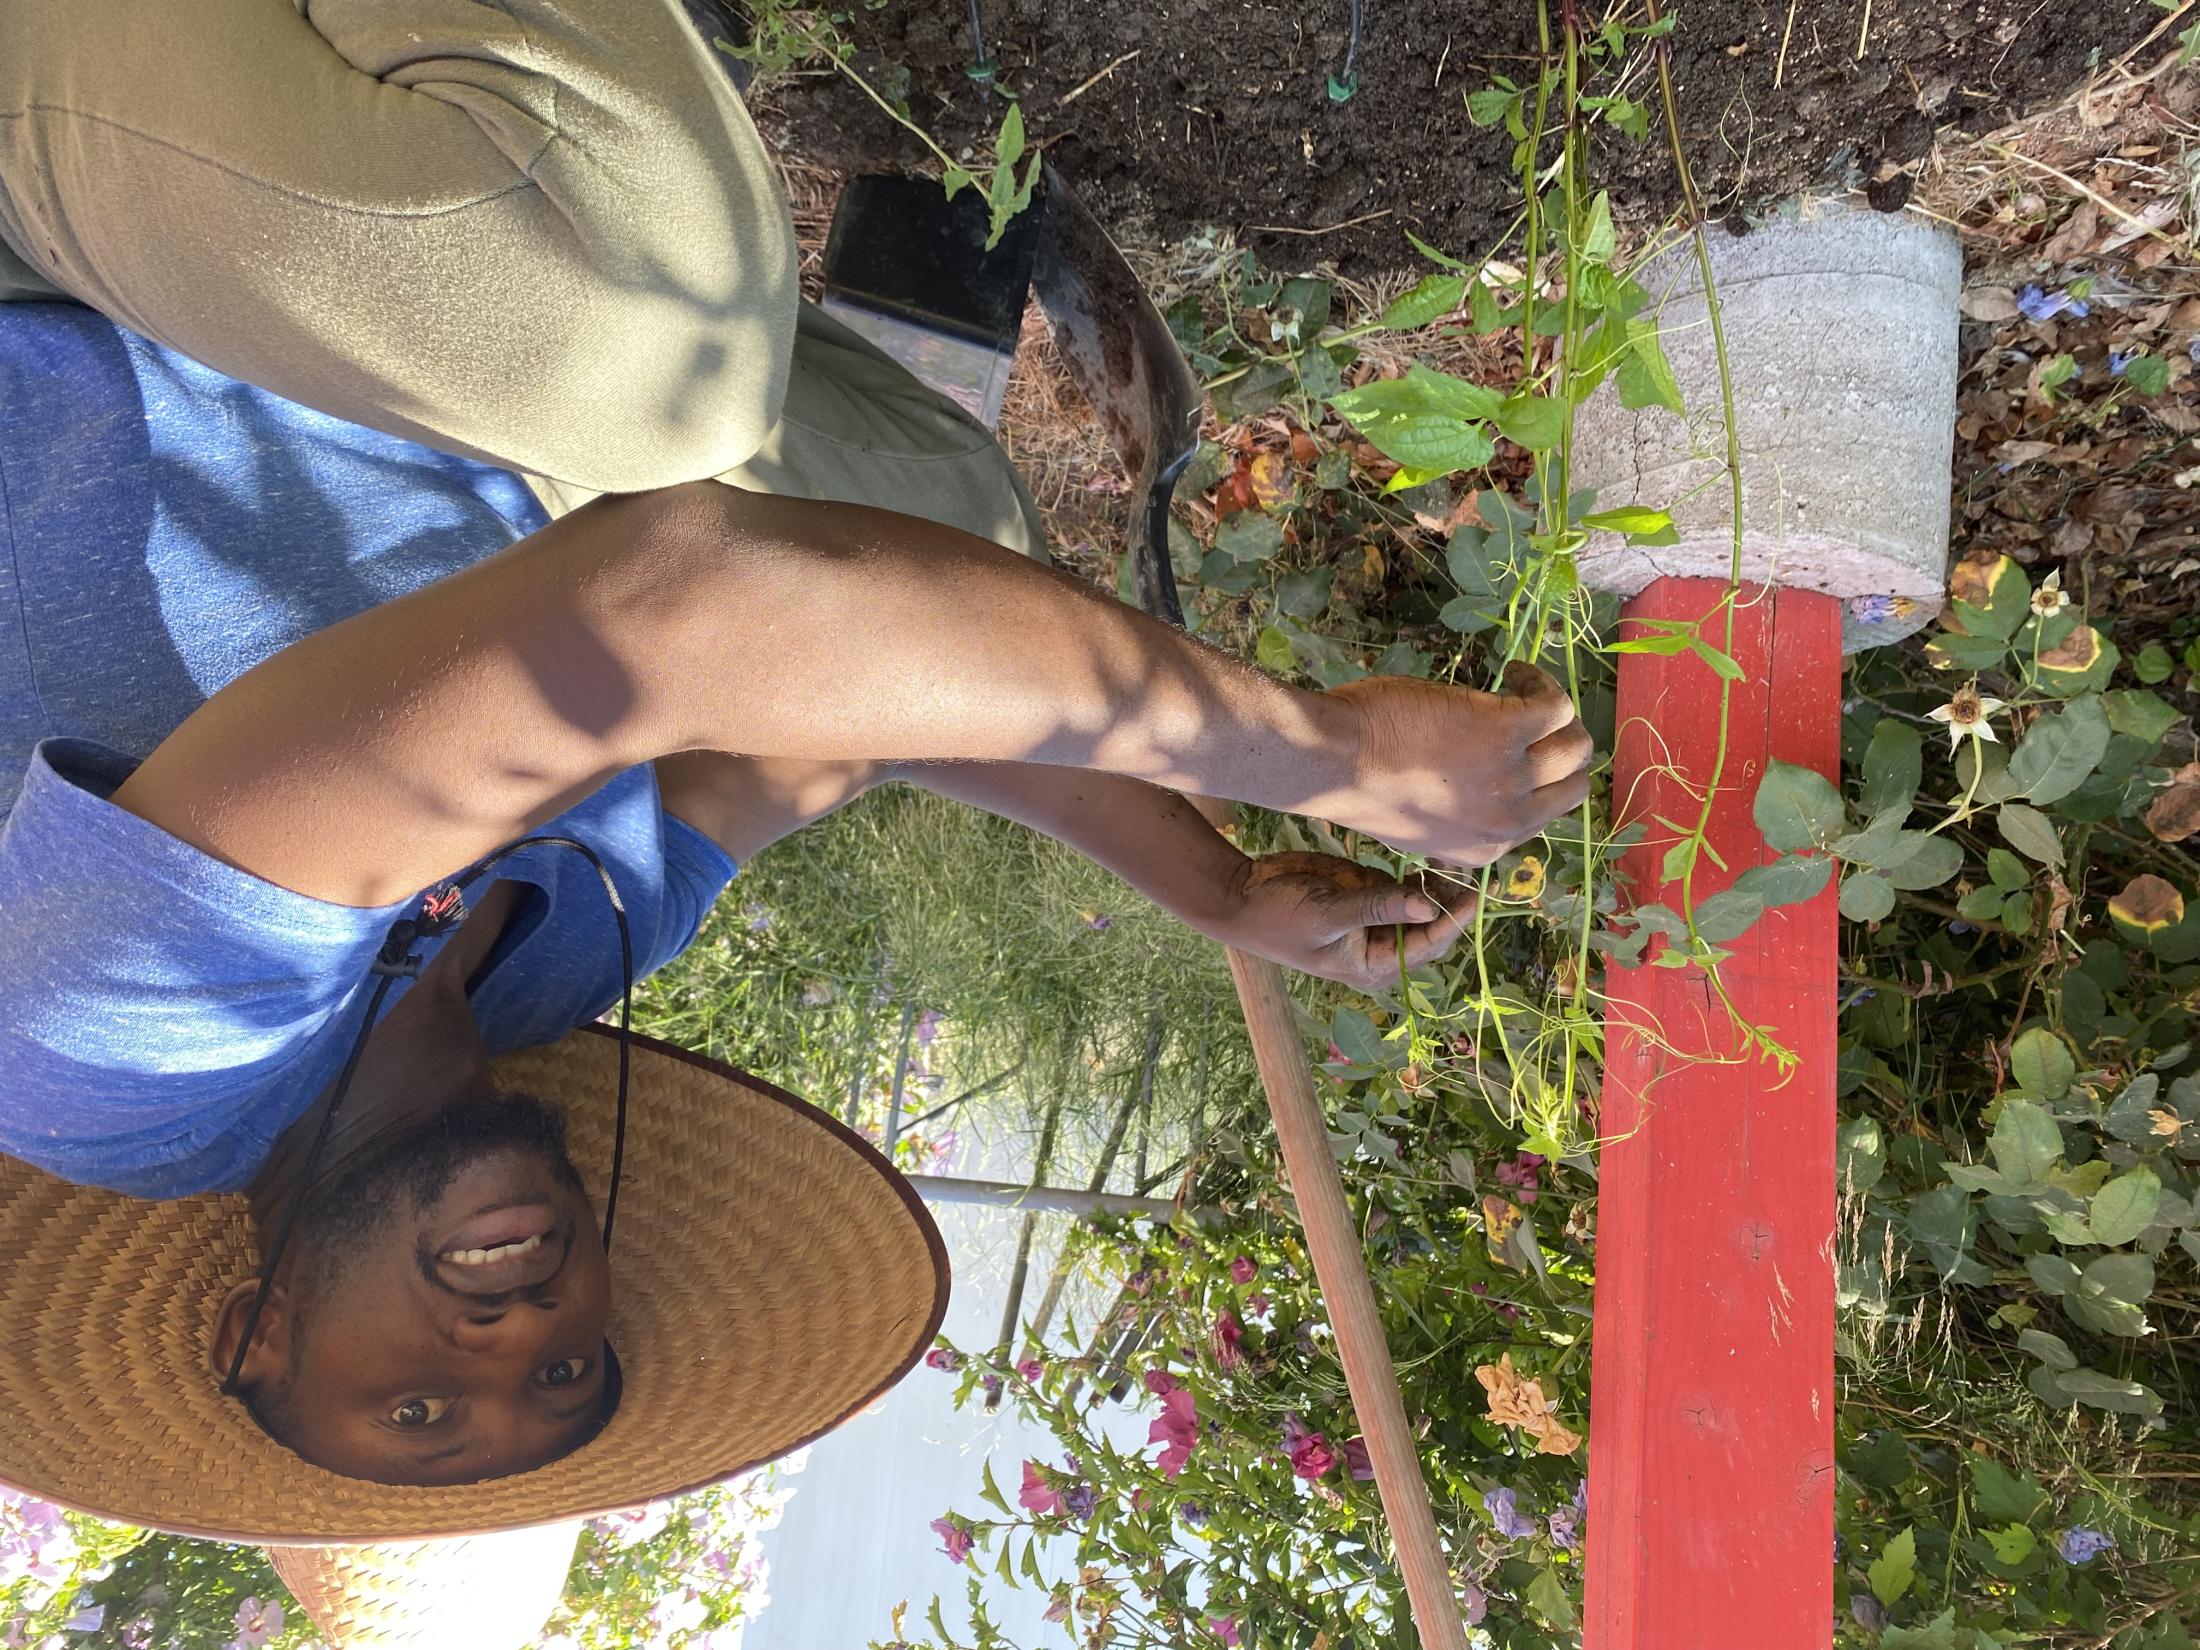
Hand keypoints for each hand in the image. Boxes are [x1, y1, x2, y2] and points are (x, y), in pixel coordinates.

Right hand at [1215, 852, 1476, 990]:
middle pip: (1433, 928)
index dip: (1454, 921)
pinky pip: (1406, 885)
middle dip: (1454, 902)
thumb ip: (1377, 908)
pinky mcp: (1369, 893)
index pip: (1427, 945)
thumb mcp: (1328, 916)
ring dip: (1442, 884)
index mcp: (1373, 965)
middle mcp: (1382, 946)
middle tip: (1475, 869)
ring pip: (1424, 904)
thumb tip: (1428, 906)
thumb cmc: (1279, 918)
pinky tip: (1435, 855)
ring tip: (1458, 856)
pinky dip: (1422, 872)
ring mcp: (1377, 918)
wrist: (1243, 895)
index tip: (1477, 895)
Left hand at [1313, 662, 1593, 866]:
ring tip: (1521, 686)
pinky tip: (1513, 670)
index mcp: (1485, 848)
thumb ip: (1452, 815)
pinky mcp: (1506, 729)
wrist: (1331, 762)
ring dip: (1555, 711)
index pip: (1542, 816)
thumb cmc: (1355, 782)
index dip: (1536, 778)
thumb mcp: (1416, 821)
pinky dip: (1538, 680)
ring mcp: (1510, 777)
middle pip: (1573, 784)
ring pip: (1576, 744)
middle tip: (1533, 717)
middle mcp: (1507, 822)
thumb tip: (1472, 783)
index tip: (1517, 748)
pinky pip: (1554, 702)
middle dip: (1561, 748)